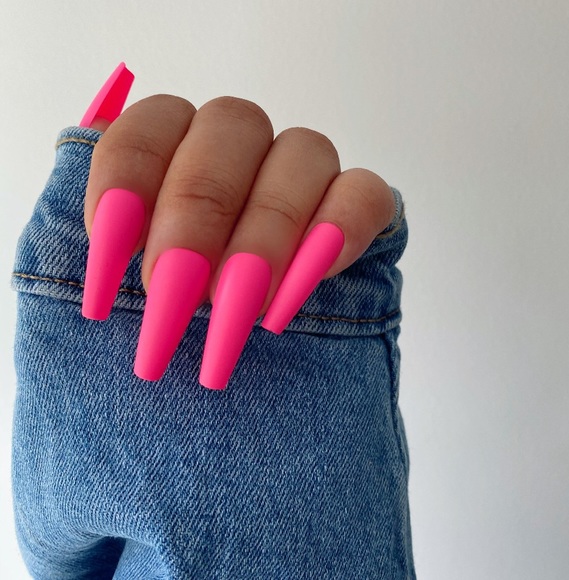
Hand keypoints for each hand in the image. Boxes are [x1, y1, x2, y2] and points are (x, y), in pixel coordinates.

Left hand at [81, 64, 395, 388]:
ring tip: (240, 307)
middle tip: (171, 293)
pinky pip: (366, 194)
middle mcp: (245, 146)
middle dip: (197, 212)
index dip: (127, 181)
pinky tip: (308, 284)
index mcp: (180, 147)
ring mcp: (306, 171)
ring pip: (304, 151)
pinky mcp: (361, 204)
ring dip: (267, 230)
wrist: (244, 368)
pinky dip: (341, 231)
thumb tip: (97, 265)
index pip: (153, 124)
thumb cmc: (175, 326)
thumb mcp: (127, 298)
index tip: (109, 257)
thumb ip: (110, 262)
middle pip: (231, 127)